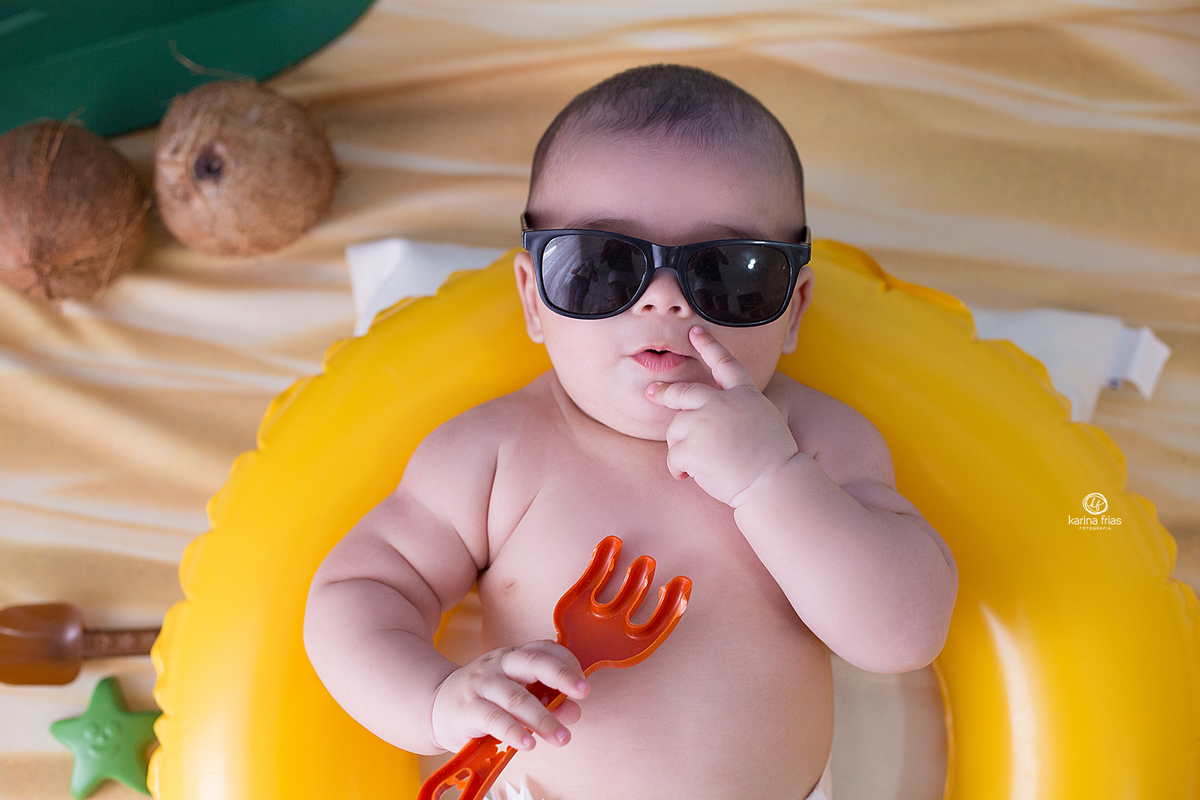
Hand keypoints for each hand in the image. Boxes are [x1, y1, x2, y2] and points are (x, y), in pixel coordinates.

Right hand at [430, 640, 588, 752]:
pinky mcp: (467, 709)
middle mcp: (498, 665)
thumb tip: (573, 711)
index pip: (544, 649)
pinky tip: (528, 744)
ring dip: (543, 718)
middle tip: (583, 692)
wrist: (434, 706)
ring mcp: (481, 684)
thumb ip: (545, 702)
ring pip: (517, 697)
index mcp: (513, 657)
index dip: (567, 662)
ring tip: (561, 737)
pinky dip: (514, 732)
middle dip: (562, 676)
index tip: (583, 683)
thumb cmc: (484, 700)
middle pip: (533, 662)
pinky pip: (494, 719)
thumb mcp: (516, 696)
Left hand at [646, 327, 797, 505]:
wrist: (774, 481)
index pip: (725, 364)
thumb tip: (706, 414)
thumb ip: (737, 409)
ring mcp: (704, 421)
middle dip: (664, 392)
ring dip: (681, 448)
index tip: (695, 331)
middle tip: (652, 391)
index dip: (709, 345)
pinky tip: (690, 476)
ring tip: (700, 465)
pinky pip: (673, 456)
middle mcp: (721, 402)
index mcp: (744, 395)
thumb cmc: (772, 459)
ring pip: (675, 429)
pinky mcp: (692, 445)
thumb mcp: (762, 419)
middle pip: (683, 392)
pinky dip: (678, 469)